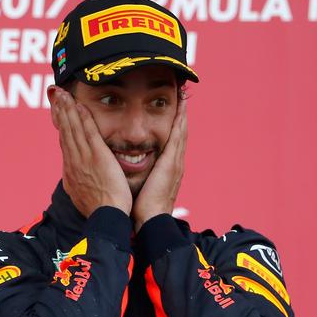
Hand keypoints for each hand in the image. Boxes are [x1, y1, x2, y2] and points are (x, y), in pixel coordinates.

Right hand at [49, 86, 131, 216]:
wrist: (106, 218)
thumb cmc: (100, 212)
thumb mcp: (83, 197)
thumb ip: (79, 185)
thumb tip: (74, 180)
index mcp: (71, 172)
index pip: (65, 144)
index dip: (61, 127)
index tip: (58, 114)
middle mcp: (73, 163)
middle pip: (64, 132)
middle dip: (59, 112)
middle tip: (56, 95)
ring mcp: (84, 158)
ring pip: (73, 129)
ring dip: (67, 109)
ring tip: (63, 94)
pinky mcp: (97, 156)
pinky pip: (88, 132)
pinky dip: (83, 118)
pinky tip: (80, 105)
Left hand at [132, 99, 186, 230]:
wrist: (151, 221)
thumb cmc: (144, 209)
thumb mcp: (144, 187)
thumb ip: (143, 177)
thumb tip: (132, 172)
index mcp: (169, 168)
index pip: (173, 141)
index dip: (175, 124)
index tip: (175, 109)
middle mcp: (176, 162)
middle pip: (180, 132)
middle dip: (182, 113)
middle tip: (183, 95)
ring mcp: (176, 162)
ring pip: (181, 131)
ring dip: (183, 113)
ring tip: (184, 96)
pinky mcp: (172, 163)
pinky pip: (177, 137)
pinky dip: (180, 121)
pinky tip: (180, 109)